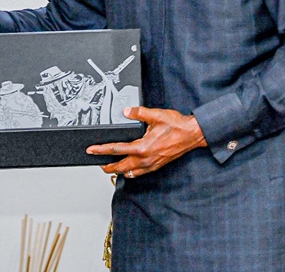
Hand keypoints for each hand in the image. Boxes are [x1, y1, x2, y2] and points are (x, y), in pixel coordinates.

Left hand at [86, 107, 206, 178]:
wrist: (192, 135)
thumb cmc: (176, 126)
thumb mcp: (156, 115)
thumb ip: (139, 113)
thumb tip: (127, 111)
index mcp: (143, 147)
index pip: (116, 150)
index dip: (101, 150)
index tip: (92, 150)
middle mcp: (146, 159)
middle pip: (120, 167)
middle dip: (107, 165)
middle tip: (98, 162)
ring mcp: (151, 164)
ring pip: (130, 172)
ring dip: (118, 170)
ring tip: (110, 167)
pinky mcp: (157, 166)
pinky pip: (140, 173)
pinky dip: (131, 172)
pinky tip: (128, 169)